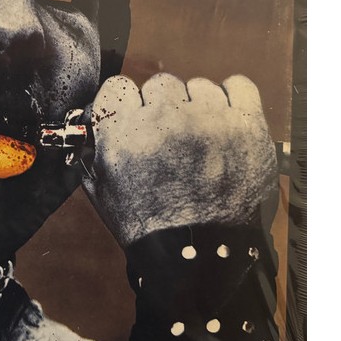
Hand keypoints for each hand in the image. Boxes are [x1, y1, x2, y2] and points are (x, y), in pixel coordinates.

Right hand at [81, 74, 277, 248]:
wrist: (200, 257)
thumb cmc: (149, 227)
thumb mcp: (102, 190)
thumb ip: (94, 149)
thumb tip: (94, 123)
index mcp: (123, 132)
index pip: (119, 86)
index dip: (126, 105)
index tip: (134, 118)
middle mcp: (164, 120)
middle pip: (160, 83)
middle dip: (162, 107)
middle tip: (168, 136)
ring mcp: (209, 120)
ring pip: (198, 86)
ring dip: (196, 107)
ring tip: (200, 139)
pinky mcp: (247, 127)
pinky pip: (239, 85)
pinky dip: (233, 97)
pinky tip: (225, 118)